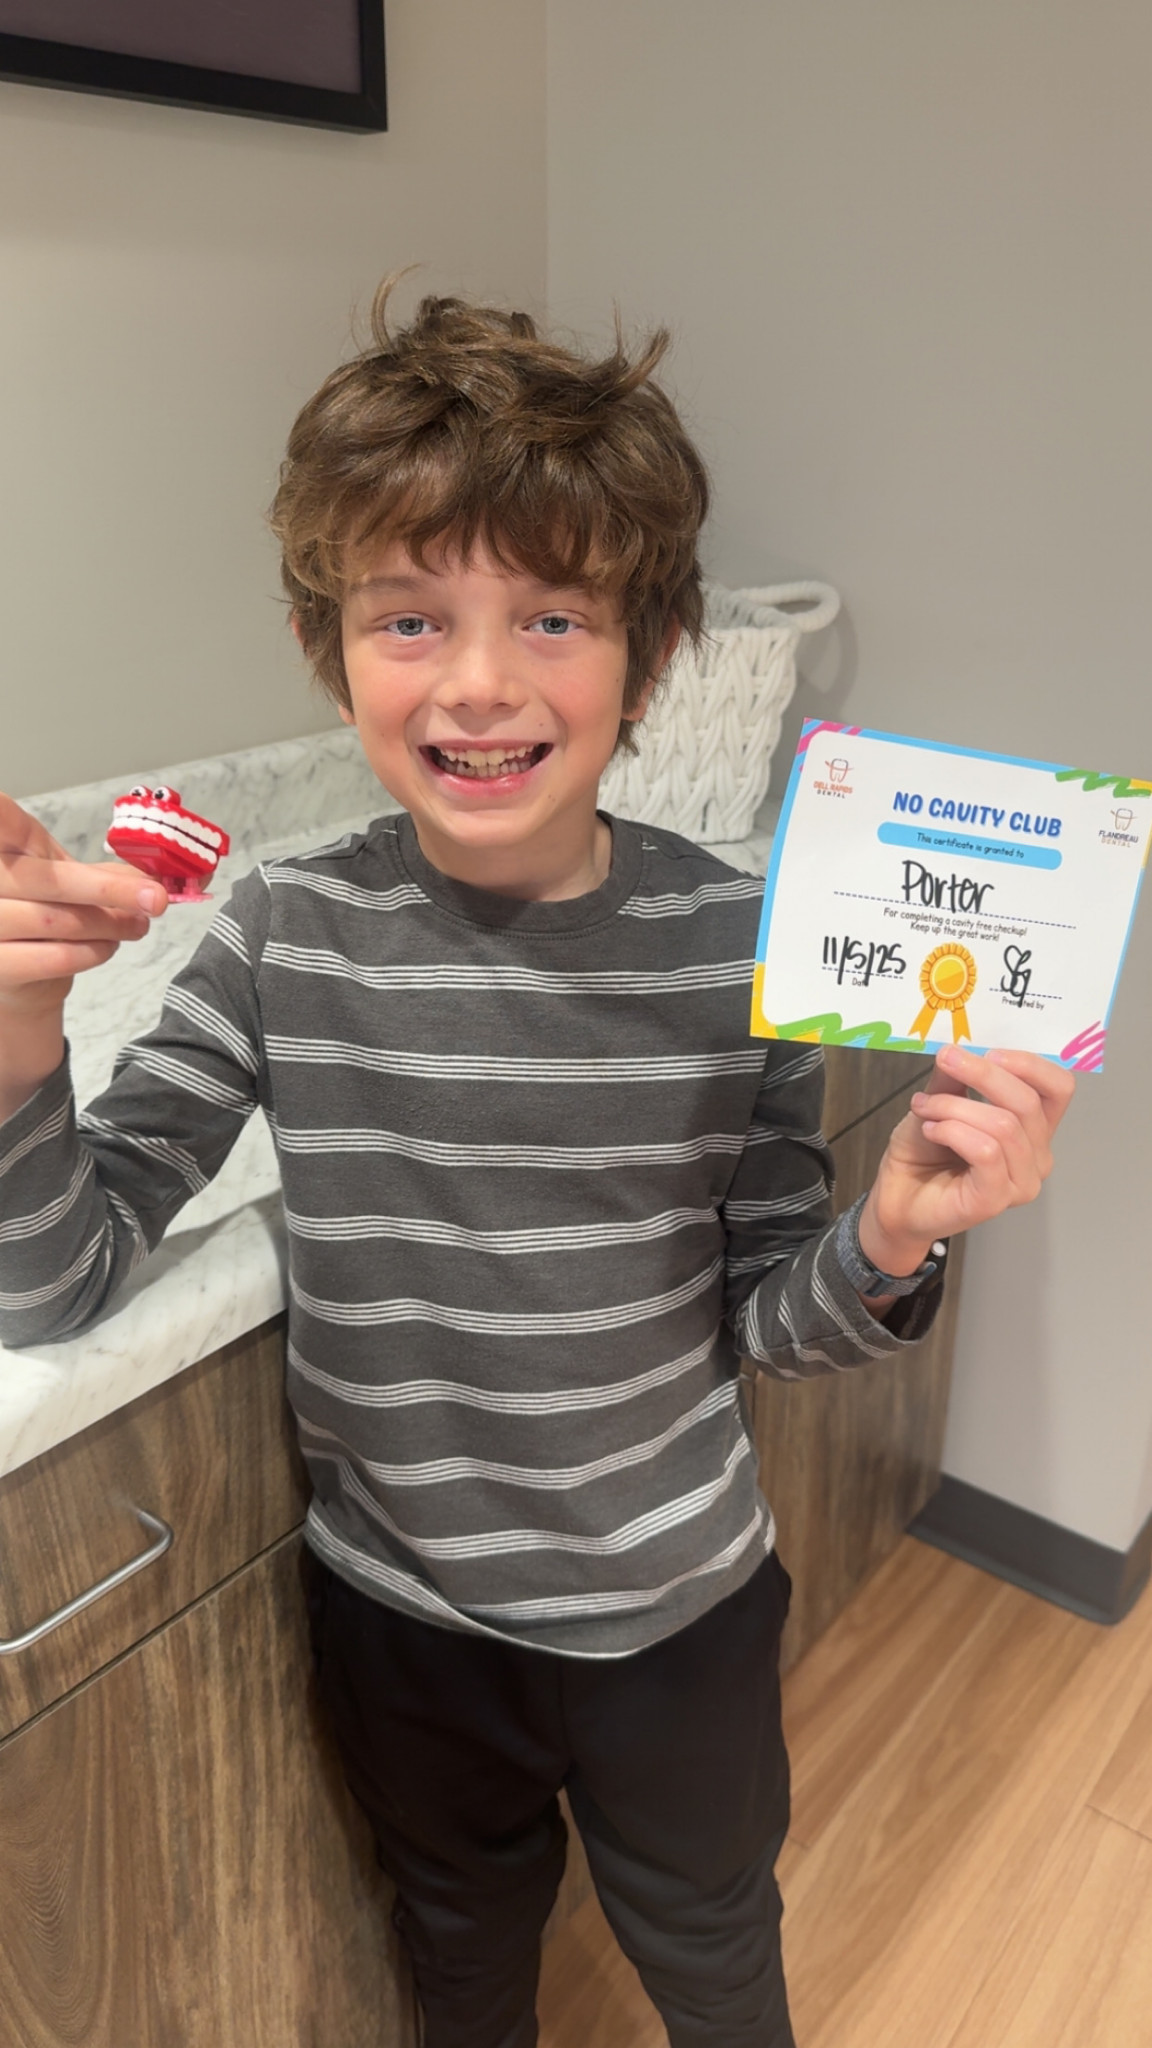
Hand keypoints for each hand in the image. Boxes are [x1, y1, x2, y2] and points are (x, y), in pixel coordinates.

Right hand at [0, 790, 166, 1015]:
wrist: (20, 972)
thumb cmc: (46, 910)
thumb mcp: (72, 877)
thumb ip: (111, 871)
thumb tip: (168, 873)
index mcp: (7, 844)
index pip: (0, 817)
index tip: (1, 802)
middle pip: (51, 880)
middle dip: (113, 891)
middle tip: (156, 899)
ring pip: (57, 921)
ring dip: (110, 925)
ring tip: (133, 926)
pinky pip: (55, 958)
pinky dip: (93, 953)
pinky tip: (105, 946)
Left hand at [858, 1043, 1075, 1274]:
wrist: (897, 1198)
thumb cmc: (924, 1153)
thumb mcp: (939, 1101)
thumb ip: (955, 1078)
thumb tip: (960, 1049)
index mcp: (1034, 1128)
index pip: (1059, 1088)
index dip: (1029, 1064)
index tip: (987, 1052)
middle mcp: (1037, 1156)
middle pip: (1028, 1102)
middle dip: (982, 1074)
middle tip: (946, 1060)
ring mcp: (1021, 1182)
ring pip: (1003, 1125)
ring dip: (955, 1107)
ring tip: (925, 1108)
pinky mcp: (996, 1200)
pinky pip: (986, 1152)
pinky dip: (953, 1131)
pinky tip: (931, 1131)